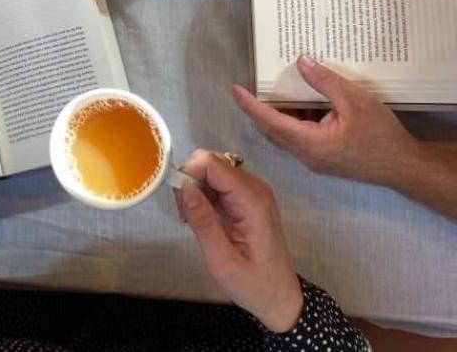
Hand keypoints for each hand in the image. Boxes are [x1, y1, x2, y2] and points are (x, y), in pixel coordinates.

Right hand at [177, 149, 303, 332]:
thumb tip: (183, 187)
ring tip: (192, 219)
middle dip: (190, 181)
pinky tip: (201, 217)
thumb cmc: (252, 283)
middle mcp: (255, 187)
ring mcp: (252, 190)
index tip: (179, 204)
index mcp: (252, 201)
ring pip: (212, 169)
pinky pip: (218, 181)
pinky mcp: (247, 196)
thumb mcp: (222, 260)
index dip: (189, 174)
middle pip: (211, 162)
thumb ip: (203, 222)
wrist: (279, 296)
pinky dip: (203, 193)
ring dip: (194, 188)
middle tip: (184, 214)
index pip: (213, 164)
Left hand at [232, 55, 421, 186]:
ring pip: (284, 135)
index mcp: (309, 143)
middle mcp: (305, 155)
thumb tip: (300, 62)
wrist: (404, 167)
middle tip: (248, 86)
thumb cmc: (381, 136)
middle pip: (271, 130)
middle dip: (257, 109)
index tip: (234, 88)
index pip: (269, 121)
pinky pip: (297, 138)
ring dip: (275, 115)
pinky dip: (292, 121)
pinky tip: (297, 103)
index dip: (250, 104)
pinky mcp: (321, 159)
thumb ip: (325, 82)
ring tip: (270, 89)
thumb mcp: (355, 101)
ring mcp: (312, 159)